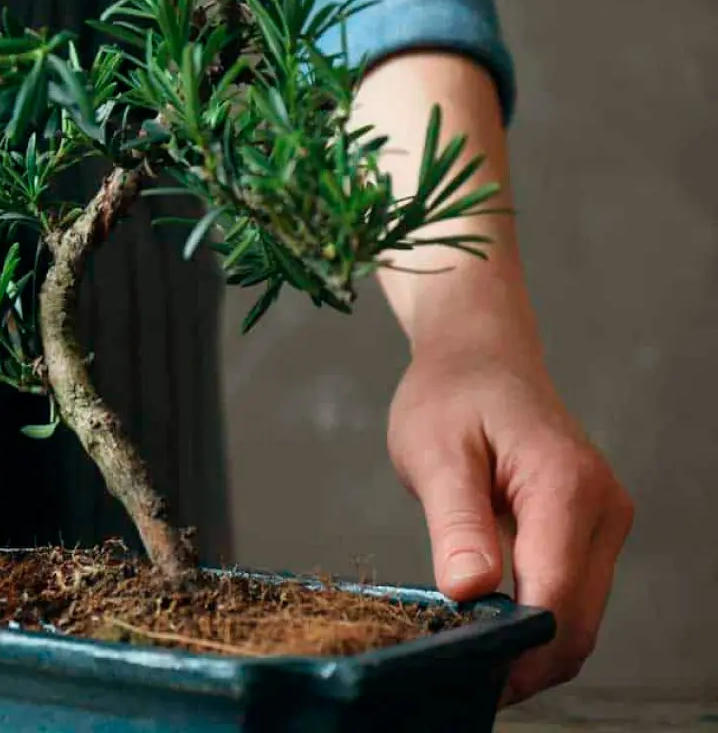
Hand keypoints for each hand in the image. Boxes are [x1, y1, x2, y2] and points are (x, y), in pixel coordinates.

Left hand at [386, 338, 632, 704]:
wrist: (478, 356)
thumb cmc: (451, 394)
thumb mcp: (435, 451)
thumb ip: (456, 521)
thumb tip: (471, 591)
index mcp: (566, 486)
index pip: (556, 595)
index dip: (516, 649)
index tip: (469, 676)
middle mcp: (602, 509)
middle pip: (577, 620)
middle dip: (525, 662)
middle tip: (459, 681)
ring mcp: (602, 522)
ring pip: (578, 616)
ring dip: (530, 648)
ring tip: (465, 659)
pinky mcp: (588, 531)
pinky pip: (569, 595)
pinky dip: (534, 623)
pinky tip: (486, 631)